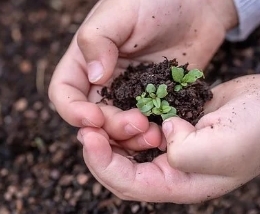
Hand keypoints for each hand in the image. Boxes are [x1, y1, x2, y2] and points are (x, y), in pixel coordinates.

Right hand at [48, 0, 236, 134]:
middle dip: (111, 128)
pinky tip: (165, 133)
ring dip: (132, 137)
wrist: (196, 6)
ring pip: (120, 127)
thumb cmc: (155, 1)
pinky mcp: (155, 100)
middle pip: (95, 117)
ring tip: (153, 134)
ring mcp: (131, 94)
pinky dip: (153, 133)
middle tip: (137, 124)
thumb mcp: (121, 12)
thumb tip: (94, 77)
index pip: (65, 93)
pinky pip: (148, 123)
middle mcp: (105, 82)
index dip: (73, 111)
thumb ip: (98, 41)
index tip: (93, 119)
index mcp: (86, 61)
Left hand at [78, 75, 259, 202]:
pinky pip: (141, 129)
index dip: (104, 164)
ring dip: (112, 136)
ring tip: (98, 119)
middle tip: (86, 128)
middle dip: (100, 151)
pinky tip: (119, 110)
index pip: (130, 184)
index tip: (89, 138)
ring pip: (129, 149)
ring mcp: (171, 148)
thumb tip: (164, 134)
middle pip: (123, 169)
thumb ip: (186, 151)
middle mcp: (172, 170)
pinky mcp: (172, 128)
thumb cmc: (255, 130)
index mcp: (181, 183)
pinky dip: (127, 122)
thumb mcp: (222, 147)